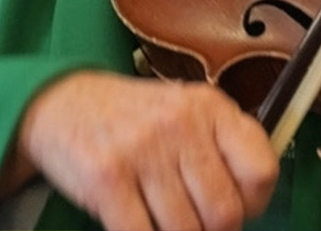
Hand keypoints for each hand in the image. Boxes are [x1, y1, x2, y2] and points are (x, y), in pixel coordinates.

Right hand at [8, 71, 276, 230]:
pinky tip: (138, 225)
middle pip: (224, 213)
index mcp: (210, 107)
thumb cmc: (130, 117)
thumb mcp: (185, 112)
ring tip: (162, 221)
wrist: (59, 102)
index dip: (253, 204)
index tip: (237, 208)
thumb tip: (250, 205)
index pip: (261, 172)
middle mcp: (179, 124)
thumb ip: (222, 147)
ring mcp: (142, 150)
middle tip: (194, 223)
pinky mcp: (107, 178)